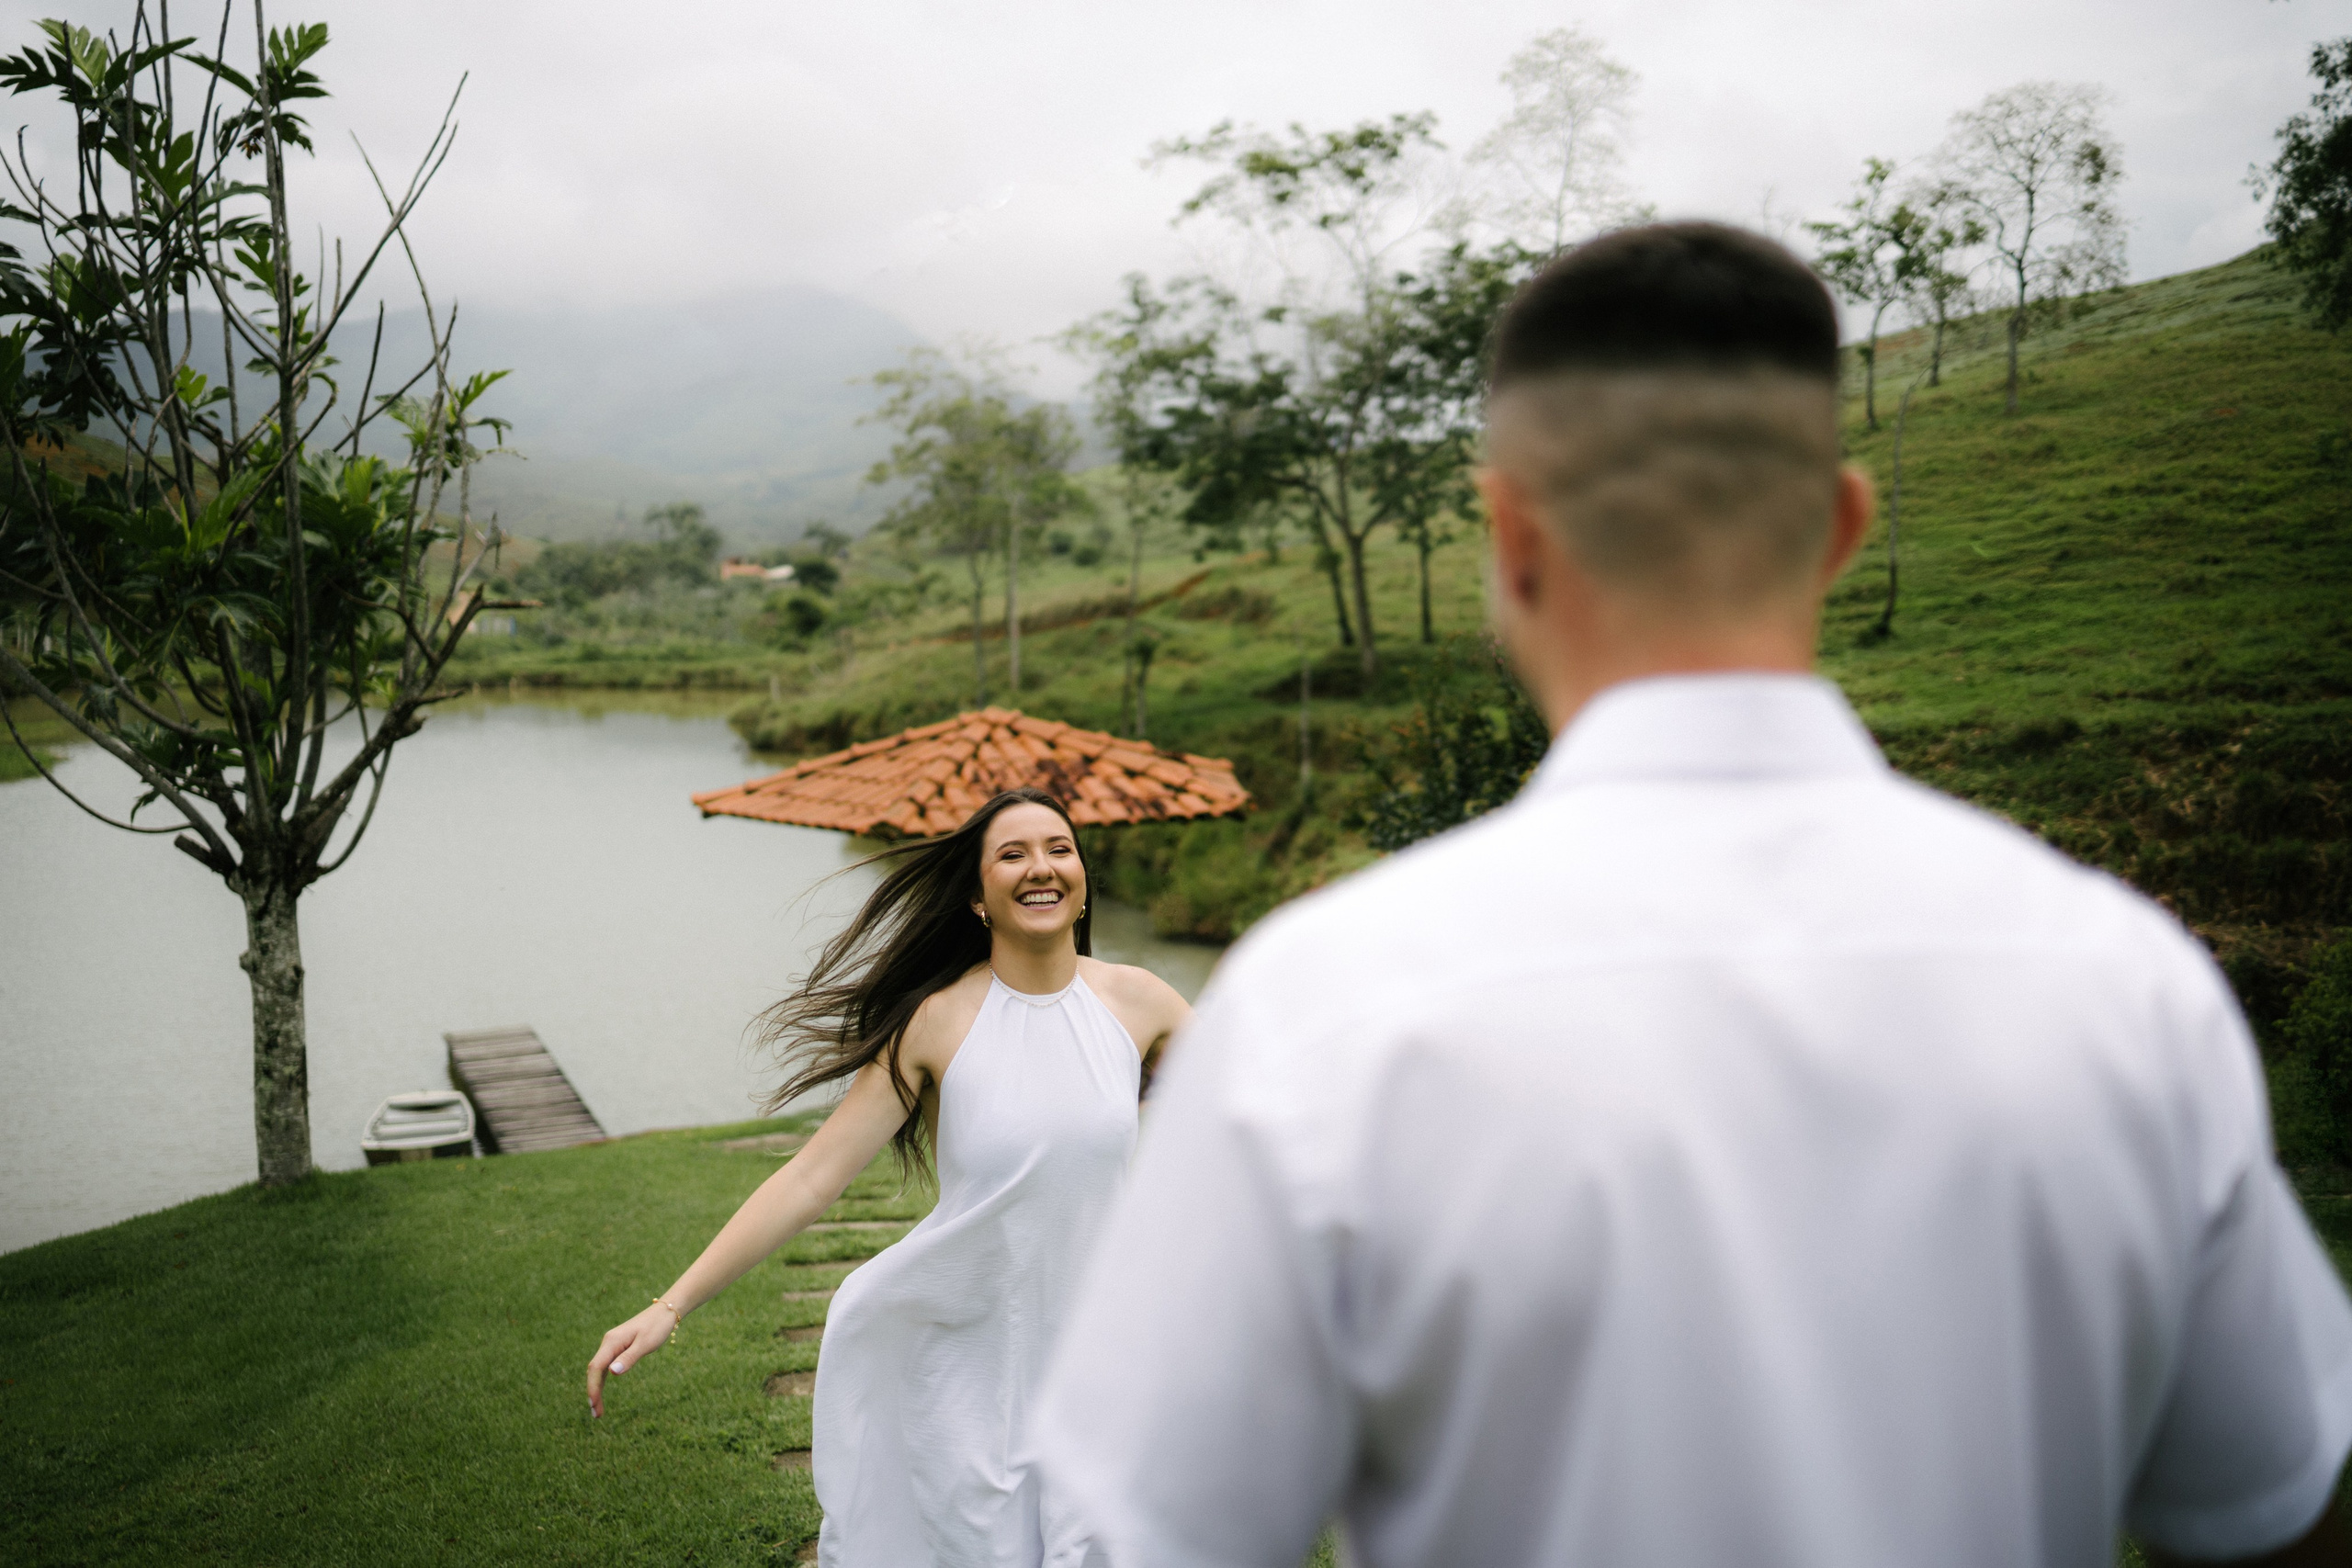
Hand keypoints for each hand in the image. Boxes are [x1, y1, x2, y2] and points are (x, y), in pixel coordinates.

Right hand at [587, 1301, 677, 1417]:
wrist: (665, 1312)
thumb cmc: (657, 1327)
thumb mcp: (646, 1344)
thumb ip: (629, 1358)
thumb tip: (612, 1373)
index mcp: (612, 1342)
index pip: (596, 1367)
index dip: (593, 1387)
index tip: (593, 1404)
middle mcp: (608, 1343)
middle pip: (594, 1370)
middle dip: (593, 1392)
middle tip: (597, 1414)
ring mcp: (612, 1345)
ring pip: (599, 1370)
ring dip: (597, 1388)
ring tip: (598, 1410)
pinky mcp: (618, 1347)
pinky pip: (606, 1366)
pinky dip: (603, 1380)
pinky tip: (602, 1391)